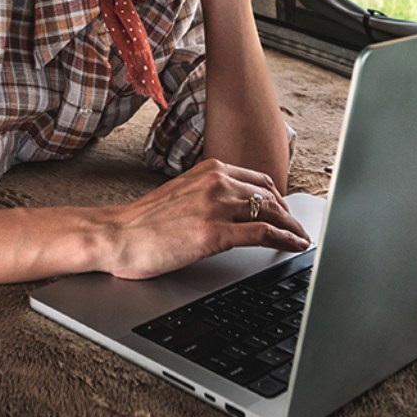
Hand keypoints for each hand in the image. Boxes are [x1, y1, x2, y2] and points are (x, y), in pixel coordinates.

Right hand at [94, 157, 309, 278]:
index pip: (258, 181)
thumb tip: (231, 210)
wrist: (115, 235)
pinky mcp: (214, 234)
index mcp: (209, 170)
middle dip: (289, 215)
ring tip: (301, 240)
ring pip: (272, 213)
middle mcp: (217, 182)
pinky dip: (286, 240)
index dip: (278, 199)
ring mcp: (217, 206)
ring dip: (292, 228)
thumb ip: (208, 195)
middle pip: (270, 196)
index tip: (286, 212)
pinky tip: (294, 247)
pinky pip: (264, 234)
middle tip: (297, 230)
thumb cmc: (141, 222)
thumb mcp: (181, 195)